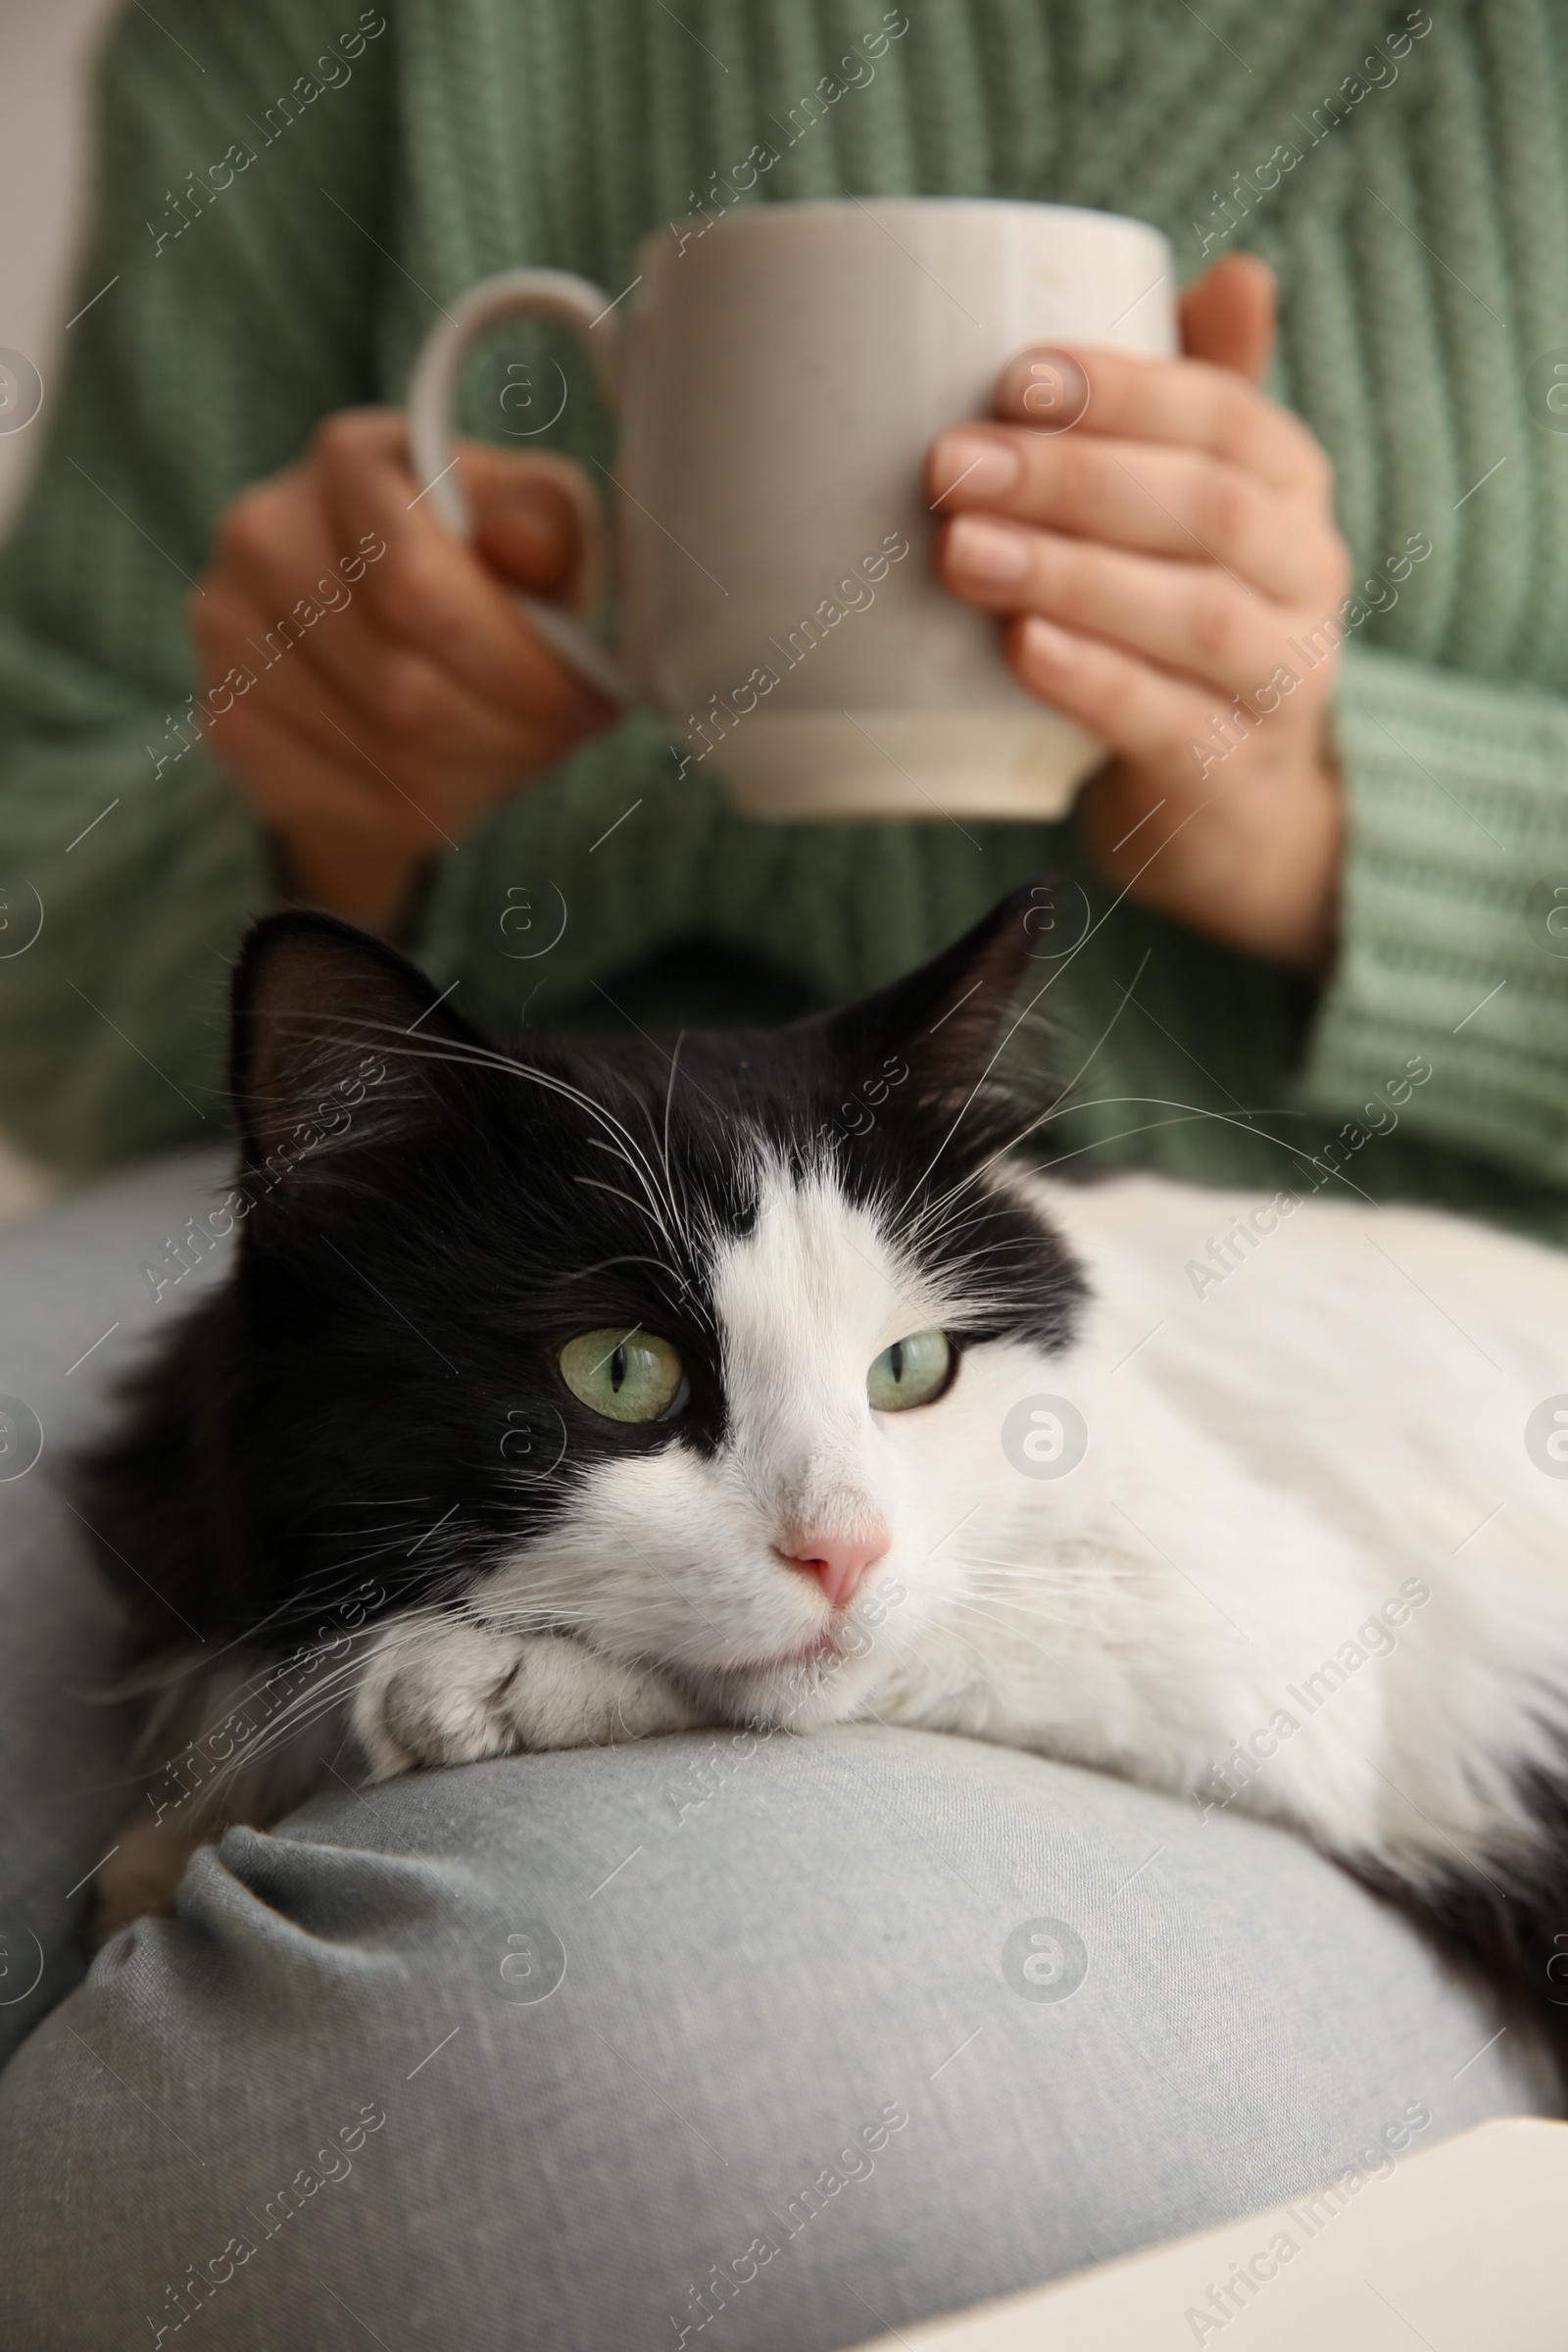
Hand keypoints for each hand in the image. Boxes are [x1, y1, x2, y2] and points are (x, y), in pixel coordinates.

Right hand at [191, 409, 615, 932]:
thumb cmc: (483, 570)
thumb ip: (545, 525)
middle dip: (511, 733)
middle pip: (403, 685)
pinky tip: (455, 778)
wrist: (389, 639)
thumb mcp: (540, 527)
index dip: (520, 670)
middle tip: (560, 738)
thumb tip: (523, 545)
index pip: (421, 588)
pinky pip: (344, 799)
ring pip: (381, 753)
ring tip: (514, 752)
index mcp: (351, 457)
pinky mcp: (224, 714)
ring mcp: (227, 625)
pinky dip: (422, 809)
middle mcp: (265, 529)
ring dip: (477, 774)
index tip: (587, 702)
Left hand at [926, 256, 1349, 972]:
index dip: (1123, 391)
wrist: (1230, 807)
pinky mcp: (1228, 775)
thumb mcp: (1189, 510)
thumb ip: (1192, 401)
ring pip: (1196, 617)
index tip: (1015, 377)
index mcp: (1291, 488)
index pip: (1226, 416)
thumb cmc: (1178, 624)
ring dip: (1072, 575)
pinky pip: (1170, 723)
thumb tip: (1236, 272)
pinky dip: (1094, 681)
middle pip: (1208, 510)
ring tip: (964, 551)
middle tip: (951, 465)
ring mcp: (1278, 684)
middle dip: (1074, 479)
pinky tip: (1021, 648)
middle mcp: (1306, 578)